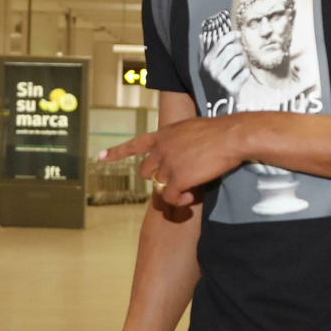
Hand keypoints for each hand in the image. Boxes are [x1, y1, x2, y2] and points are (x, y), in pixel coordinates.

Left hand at [101, 115, 247, 206]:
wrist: (231, 136)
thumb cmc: (219, 131)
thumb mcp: (192, 128)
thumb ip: (181, 140)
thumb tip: (183, 150)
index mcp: (164, 134)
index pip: (135, 144)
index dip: (117, 152)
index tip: (99, 157)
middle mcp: (161, 149)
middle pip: (146, 171)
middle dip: (157, 178)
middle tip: (176, 181)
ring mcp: (167, 164)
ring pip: (159, 186)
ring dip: (172, 191)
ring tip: (188, 192)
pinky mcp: (178, 178)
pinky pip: (171, 197)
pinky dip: (179, 202)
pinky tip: (189, 198)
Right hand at [200, 30, 250, 95]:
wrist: (216, 105)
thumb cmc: (210, 83)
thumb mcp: (203, 68)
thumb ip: (203, 52)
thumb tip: (202, 35)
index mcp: (206, 63)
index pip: (220, 43)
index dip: (231, 36)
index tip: (238, 33)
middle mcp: (213, 70)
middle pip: (232, 50)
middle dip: (239, 49)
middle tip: (240, 51)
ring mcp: (222, 80)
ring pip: (240, 61)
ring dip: (243, 61)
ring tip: (240, 65)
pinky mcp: (232, 88)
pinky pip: (245, 73)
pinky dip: (246, 73)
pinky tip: (241, 76)